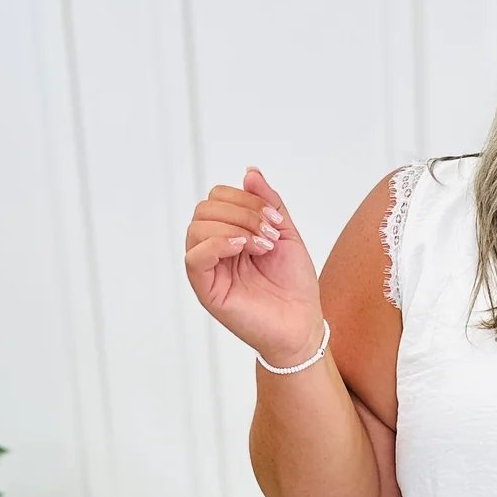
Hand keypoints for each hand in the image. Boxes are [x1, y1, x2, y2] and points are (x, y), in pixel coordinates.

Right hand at [183, 167, 324, 367]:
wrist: (302, 323)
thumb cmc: (294, 285)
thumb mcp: (285, 233)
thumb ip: (268, 202)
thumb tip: (250, 173)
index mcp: (229, 232)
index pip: (219, 197)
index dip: (247, 199)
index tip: (276, 220)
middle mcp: (214, 248)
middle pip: (205, 208)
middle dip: (243, 212)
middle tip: (270, 235)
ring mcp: (208, 268)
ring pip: (197, 227)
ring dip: (235, 227)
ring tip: (262, 246)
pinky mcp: (206, 288)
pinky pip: (195, 256)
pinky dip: (218, 243)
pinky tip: (243, 248)